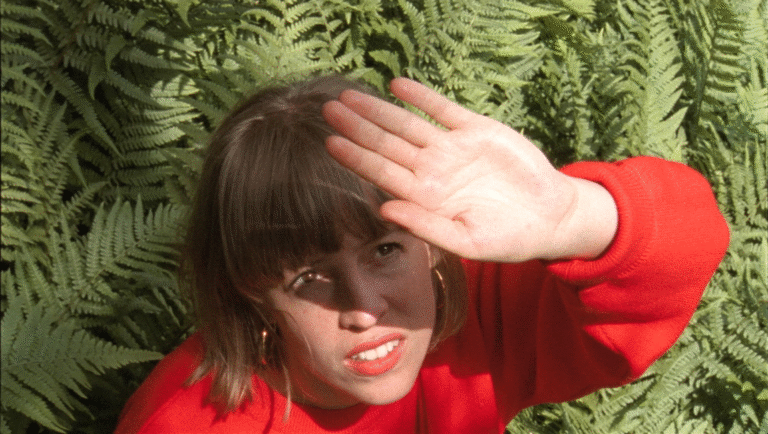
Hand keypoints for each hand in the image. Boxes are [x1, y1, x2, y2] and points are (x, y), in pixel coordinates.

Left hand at [322, 78, 616, 261]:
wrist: (549, 217)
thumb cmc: (507, 238)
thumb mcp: (467, 242)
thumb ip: (427, 226)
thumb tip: (385, 210)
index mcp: (425, 198)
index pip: (382, 174)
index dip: (356, 158)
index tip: (330, 143)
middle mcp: (432, 171)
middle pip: (386, 145)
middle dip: (358, 127)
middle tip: (328, 109)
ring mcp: (452, 149)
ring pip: (408, 124)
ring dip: (380, 109)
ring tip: (350, 94)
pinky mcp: (476, 131)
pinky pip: (442, 110)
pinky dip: (422, 97)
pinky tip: (397, 85)